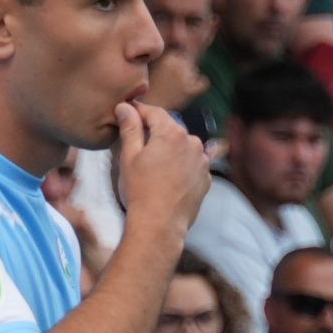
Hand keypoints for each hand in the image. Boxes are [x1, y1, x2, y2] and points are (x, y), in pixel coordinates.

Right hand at [112, 97, 209, 243]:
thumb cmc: (140, 191)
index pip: (153, 112)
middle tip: (138, 144)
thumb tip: (125, 107)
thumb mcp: (129, 157)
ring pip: (183, 146)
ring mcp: (202, 161)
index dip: (138, 111)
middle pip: (170, 129)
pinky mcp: (206, 178)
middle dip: (155, 132)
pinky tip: (168, 178)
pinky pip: (192, 164)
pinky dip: (182, 165)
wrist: (160, 225)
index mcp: (171, 133)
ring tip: (154, 165)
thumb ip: (130, 128)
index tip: (128, 112)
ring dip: (170, 149)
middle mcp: (192, 142)